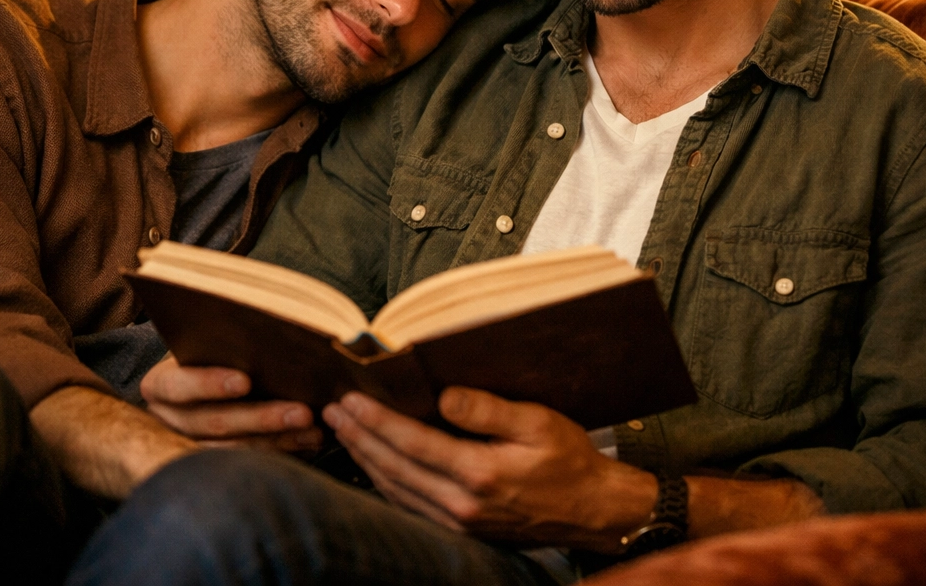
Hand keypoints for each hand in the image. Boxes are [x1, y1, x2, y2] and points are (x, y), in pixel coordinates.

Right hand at [140, 354, 321, 453]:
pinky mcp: (208, 465)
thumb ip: (227, 347)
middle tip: (302, 412)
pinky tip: (307, 442)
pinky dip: (279, 451)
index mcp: (161, 385)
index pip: (178, 385)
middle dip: (262, 418)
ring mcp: (185, 448)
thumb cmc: (206, 358)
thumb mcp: (207, 348)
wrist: (190, 390)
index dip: (209, 383)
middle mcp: (168, 421)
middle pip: (214, 422)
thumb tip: (275, 343)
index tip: (245, 381)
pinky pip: (245, 464)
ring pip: (231, 450)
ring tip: (312, 430)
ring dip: (277, 440)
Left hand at [323, 387, 656, 550]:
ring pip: (396, 490)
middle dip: (359, 437)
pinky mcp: (463, 529)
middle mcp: (462, 504)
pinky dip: (385, 483)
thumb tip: (444, 396)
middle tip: (332, 412)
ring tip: (344, 432)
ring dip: (366, 459)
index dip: (377, 420)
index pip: (412, 443)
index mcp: (479, 474)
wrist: (593, 510)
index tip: (350, 399)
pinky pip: (410, 506)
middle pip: (394, 468)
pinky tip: (374, 464)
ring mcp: (460, 522)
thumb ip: (487, 410)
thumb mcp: (536, 422)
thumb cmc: (568, 459)